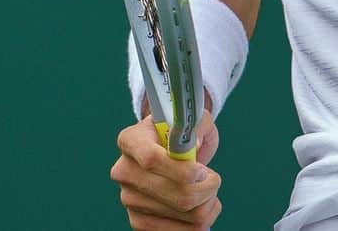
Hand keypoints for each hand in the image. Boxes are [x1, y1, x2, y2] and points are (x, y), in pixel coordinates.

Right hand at [110, 109, 221, 228]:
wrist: (169, 151)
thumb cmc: (182, 132)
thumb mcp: (193, 117)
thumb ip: (197, 123)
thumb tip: (195, 146)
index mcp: (131, 140)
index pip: (151, 159)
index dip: (181, 169)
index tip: (202, 171)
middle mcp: (124, 171)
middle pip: (172, 192)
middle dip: (205, 187)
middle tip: (213, 179)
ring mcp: (129, 199)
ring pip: (181, 213)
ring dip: (207, 204)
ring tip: (210, 190)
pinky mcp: (138, 222)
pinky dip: (198, 224)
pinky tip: (204, 207)